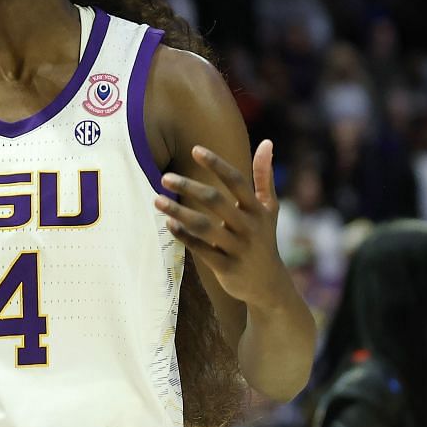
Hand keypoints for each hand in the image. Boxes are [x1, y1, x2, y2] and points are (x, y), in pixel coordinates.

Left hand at [156, 140, 292, 310]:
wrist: (269, 285)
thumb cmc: (264, 238)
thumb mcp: (269, 208)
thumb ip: (264, 176)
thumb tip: (267, 142)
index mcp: (258, 209)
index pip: (236, 181)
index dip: (216, 164)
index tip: (195, 149)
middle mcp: (249, 227)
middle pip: (215, 201)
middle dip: (189, 187)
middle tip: (165, 177)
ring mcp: (237, 248)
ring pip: (203, 226)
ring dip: (178, 211)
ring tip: (157, 199)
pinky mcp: (226, 267)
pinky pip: (200, 249)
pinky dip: (183, 236)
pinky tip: (168, 223)